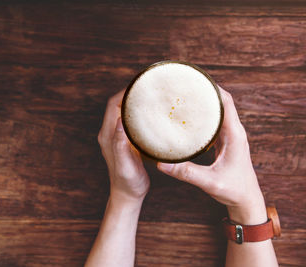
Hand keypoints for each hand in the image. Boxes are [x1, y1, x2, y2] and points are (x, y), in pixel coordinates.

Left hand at [98, 90, 149, 204]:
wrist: (128, 194)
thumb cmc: (127, 182)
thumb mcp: (125, 164)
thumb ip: (120, 144)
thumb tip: (120, 121)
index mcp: (107, 136)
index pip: (112, 105)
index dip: (123, 93)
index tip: (138, 86)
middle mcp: (110, 133)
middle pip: (117, 105)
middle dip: (130, 94)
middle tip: (147, 88)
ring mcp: (118, 137)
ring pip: (124, 112)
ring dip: (134, 103)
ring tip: (150, 97)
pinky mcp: (126, 142)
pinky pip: (130, 122)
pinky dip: (139, 114)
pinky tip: (151, 115)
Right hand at [157, 86, 266, 223]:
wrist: (246, 200)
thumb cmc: (233, 190)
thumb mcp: (209, 182)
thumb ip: (186, 173)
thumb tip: (162, 163)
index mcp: (234, 135)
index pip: (226, 102)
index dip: (213, 88)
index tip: (195, 80)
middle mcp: (233, 131)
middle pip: (221, 102)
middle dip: (204, 91)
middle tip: (183, 85)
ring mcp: (229, 136)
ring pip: (217, 111)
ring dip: (203, 102)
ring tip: (183, 96)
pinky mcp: (224, 142)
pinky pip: (214, 122)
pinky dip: (202, 116)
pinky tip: (188, 117)